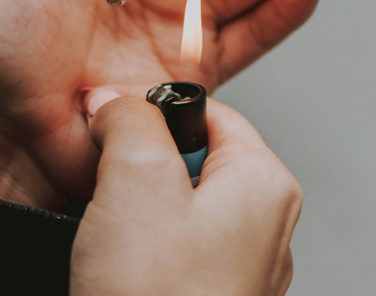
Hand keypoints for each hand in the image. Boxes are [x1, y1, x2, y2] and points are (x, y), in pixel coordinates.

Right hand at [71, 94, 300, 295]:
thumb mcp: (134, 178)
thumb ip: (129, 119)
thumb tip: (117, 100)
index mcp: (264, 184)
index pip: (209, 113)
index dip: (152, 114)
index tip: (114, 129)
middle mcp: (265, 228)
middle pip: (190, 162)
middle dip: (139, 170)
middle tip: (110, 193)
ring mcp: (240, 273)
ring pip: (175, 213)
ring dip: (133, 217)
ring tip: (112, 241)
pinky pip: (169, 259)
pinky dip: (138, 258)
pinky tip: (118, 273)